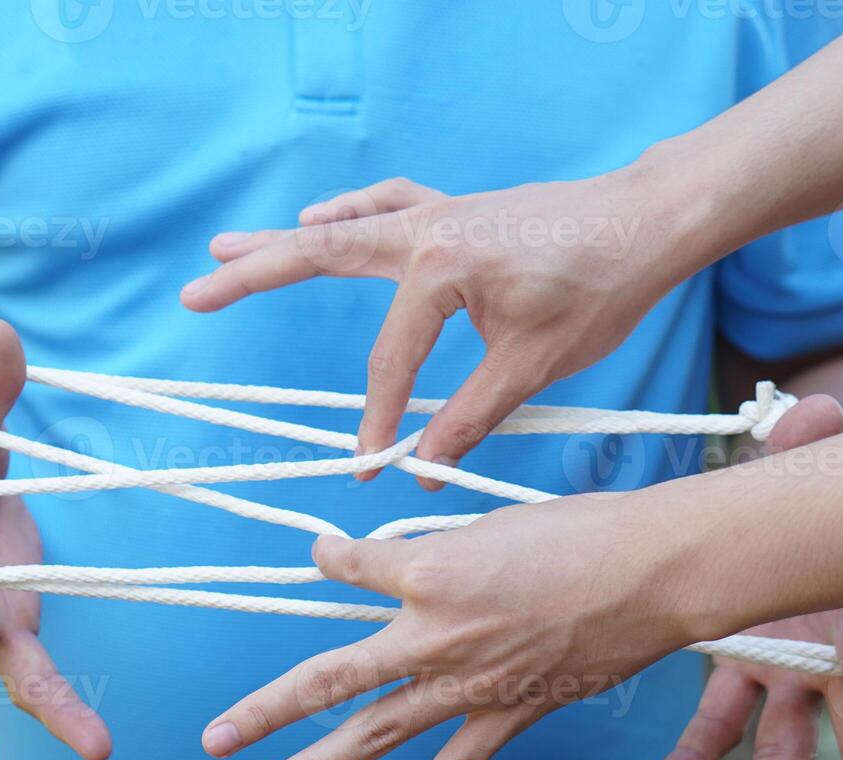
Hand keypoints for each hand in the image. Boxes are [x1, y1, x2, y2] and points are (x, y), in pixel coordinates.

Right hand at [180, 147, 716, 487]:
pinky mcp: (457, 212)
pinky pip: (386, 208)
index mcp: (439, 269)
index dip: (377, 421)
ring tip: (226, 250)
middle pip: (320, 255)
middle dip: (254, 277)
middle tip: (194, 293)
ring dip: (284, 240)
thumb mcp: (533, 365)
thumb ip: (472, 417)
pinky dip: (348, 215)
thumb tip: (426, 469)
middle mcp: (425, 230)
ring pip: (343, 226)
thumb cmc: (600, 288)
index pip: (389, 360)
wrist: (648, 222)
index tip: (369, 469)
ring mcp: (438, 214)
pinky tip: (323, 219)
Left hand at [198, 489, 692, 759]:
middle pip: (332, 674)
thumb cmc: (580, 531)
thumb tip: (417, 568)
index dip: (332, 560)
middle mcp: (433, 631)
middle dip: (268, 708)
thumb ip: (444, 554)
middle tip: (215, 739)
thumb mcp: (496, 523)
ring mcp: (466, 681)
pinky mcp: (506, 714)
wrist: (649, 573)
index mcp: (428, 568)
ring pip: (375, 732)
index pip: (353, 569)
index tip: (323, 556)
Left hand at [652, 396, 842, 759]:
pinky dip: (694, 758)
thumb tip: (823, 402)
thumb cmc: (818, 495)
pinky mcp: (744, 674)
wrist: (797, 512)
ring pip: (782, 752)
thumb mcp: (816, 469)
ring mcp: (785, 673)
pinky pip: (720, 725)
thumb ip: (810, 445)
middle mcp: (829, 657)